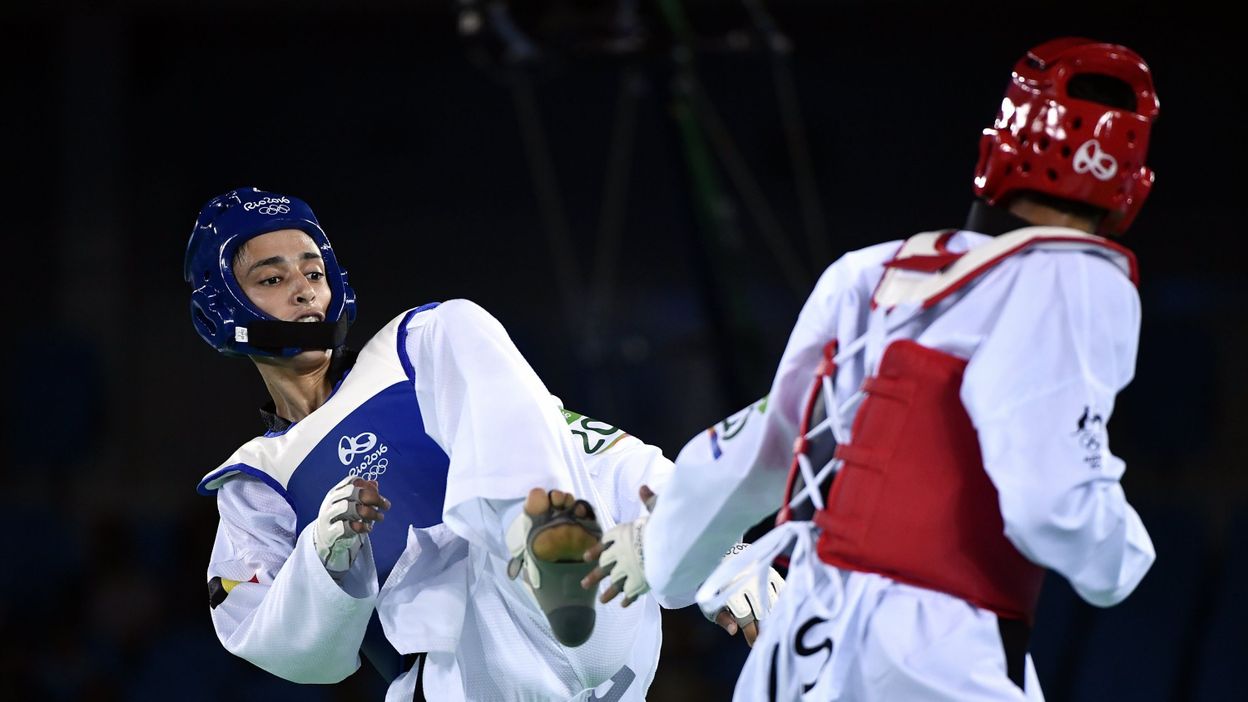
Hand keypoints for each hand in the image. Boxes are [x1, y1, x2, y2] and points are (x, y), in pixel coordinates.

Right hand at [312, 475, 390, 572]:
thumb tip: (375, 483)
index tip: (378, 493)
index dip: (368, 485)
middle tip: (386, 505)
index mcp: (337, 491)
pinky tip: (368, 528)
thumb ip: (363, 493)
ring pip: (348, 507)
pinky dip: (360, 526)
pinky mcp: (330, 531)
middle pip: (351, 492)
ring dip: (369, 512)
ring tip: (380, 517)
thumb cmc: (342, 516)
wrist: (324, 536)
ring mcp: (329, 515)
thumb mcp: (351, 503)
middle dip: (372, 497)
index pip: (352, 481)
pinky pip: (345, 526)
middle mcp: (331, 501)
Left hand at [581, 485, 656, 606]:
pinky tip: (624, 604)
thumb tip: (643, 487)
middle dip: (595, 576)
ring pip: (615, 583)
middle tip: (583, 584)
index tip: (587, 558)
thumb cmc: (662, 524)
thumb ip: (648, 500)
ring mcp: (628, 570)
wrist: (667, 543)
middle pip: (604, 567)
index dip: (595, 551)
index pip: (605, 543)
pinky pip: (631, 592)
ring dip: (608, 592)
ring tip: (602, 600)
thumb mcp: (657, 508)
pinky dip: (628, 598)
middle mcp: (620, 554)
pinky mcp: (639, 582)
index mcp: (621, 535)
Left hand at [701, 545, 784, 647]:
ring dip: (772, 618)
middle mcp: (748, 581)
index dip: (750, 633)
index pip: (745, 616)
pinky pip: (782, 592)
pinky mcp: (772, 573)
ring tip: (767, 626)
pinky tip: (775, 611)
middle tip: (761, 637)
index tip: (753, 644)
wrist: (724, 560)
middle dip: (762, 628)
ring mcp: (762, 576)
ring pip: (774, 604)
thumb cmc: (717, 589)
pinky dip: (780, 603)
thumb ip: (722, 618)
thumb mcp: (711, 604)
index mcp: (730, 589)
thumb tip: (734, 631)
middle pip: (762, 612)